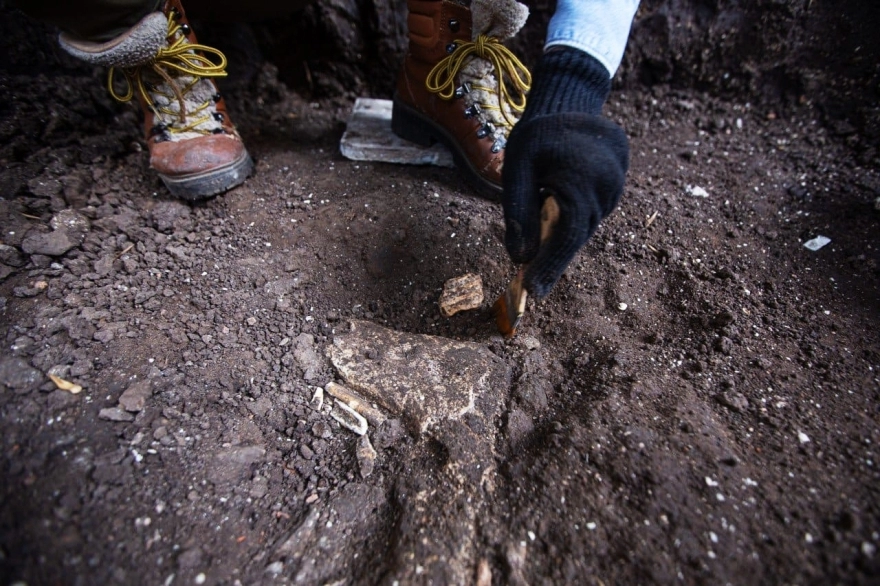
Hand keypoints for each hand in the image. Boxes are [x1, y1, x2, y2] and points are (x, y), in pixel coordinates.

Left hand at [502, 47, 628, 298]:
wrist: (570, 105)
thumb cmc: (537, 135)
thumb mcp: (517, 167)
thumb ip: (518, 212)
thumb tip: (519, 258)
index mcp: (581, 179)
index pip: (566, 235)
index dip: (550, 266)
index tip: (533, 291)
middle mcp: (605, 186)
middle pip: (577, 236)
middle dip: (553, 261)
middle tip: (531, 286)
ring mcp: (615, 187)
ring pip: (584, 227)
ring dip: (561, 241)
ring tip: (539, 255)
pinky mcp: (615, 188)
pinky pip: (591, 215)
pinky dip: (572, 225)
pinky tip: (555, 226)